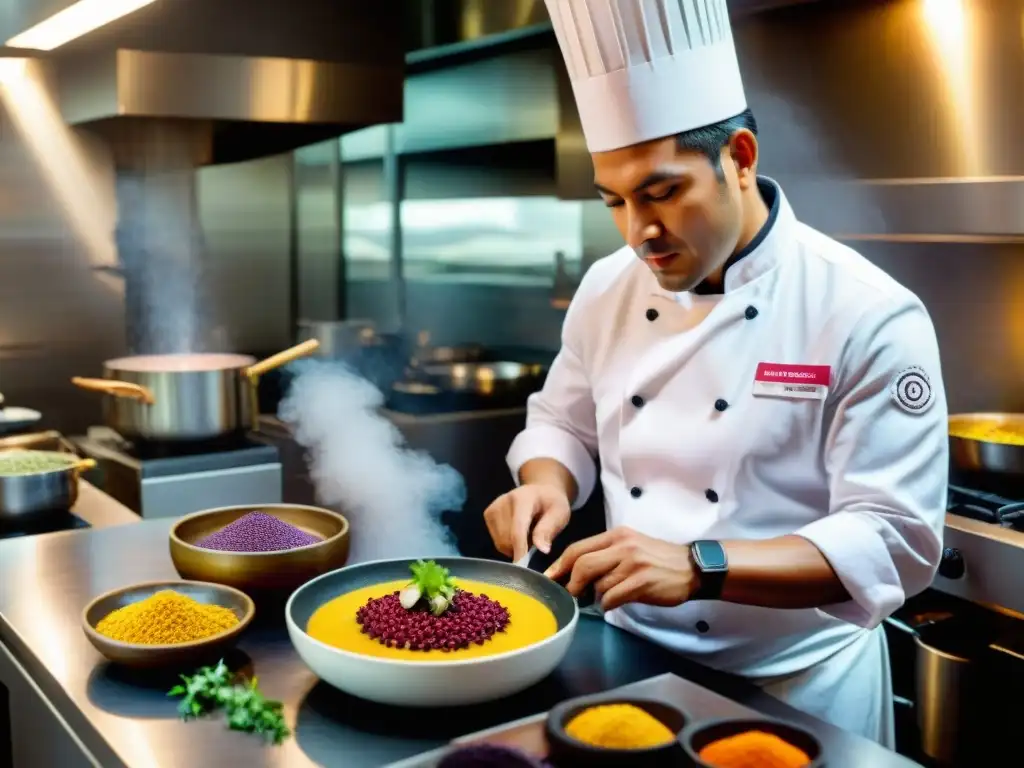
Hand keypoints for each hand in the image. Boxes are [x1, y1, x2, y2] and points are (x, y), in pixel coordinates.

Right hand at [483, 484, 570, 563]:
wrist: (540, 492)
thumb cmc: (552, 504)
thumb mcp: (560, 514)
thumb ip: (548, 529)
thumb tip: (542, 550)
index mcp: (523, 498)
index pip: (517, 529)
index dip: (519, 549)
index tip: (522, 566)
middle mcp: (503, 501)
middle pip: (507, 539)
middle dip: (522, 548)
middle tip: (537, 540)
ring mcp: (493, 508)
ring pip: (500, 543)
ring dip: (515, 547)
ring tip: (529, 534)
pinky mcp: (488, 515)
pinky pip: (497, 542)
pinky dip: (508, 544)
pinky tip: (518, 533)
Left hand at [544, 527, 697, 611]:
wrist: (693, 567)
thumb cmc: (658, 559)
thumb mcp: (631, 546)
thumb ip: (606, 554)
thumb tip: (576, 572)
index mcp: (616, 535)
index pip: (578, 548)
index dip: (559, 565)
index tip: (550, 578)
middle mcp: (622, 546)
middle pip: (582, 564)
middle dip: (571, 584)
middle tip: (571, 596)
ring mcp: (632, 564)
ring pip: (597, 584)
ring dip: (594, 597)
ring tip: (599, 600)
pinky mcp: (641, 582)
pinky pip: (612, 598)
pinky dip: (607, 605)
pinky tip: (612, 604)